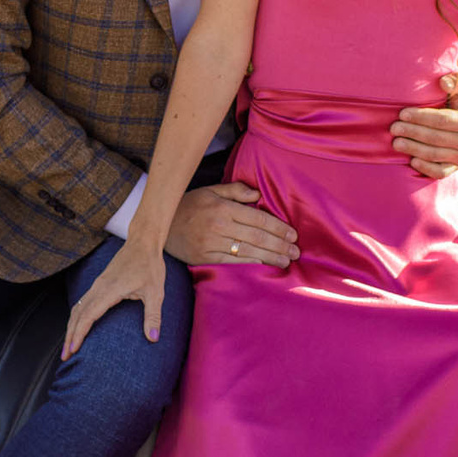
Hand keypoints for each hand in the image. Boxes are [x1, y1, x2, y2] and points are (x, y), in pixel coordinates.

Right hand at [63, 236, 169, 357]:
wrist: (142, 243)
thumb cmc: (150, 266)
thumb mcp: (156, 292)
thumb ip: (153, 316)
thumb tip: (153, 339)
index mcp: (109, 290)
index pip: (88, 316)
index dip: (79, 334)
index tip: (73, 350)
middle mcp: (98, 288)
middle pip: (77, 315)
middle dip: (69, 336)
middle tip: (65, 356)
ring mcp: (97, 285)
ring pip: (77, 309)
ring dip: (70, 328)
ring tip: (68, 346)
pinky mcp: (99, 284)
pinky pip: (82, 303)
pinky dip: (76, 318)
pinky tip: (76, 326)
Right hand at [166, 183, 296, 267]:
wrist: (161, 224)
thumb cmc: (189, 205)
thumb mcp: (211, 191)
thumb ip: (235, 191)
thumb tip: (258, 195)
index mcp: (222, 208)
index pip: (258, 219)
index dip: (278, 228)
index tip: (293, 234)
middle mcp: (218, 226)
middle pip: (257, 237)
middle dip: (280, 245)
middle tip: (296, 251)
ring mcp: (211, 244)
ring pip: (248, 252)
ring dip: (270, 257)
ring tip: (286, 260)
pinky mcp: (205, 258)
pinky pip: (233, 262)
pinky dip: (251, 264)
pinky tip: (265, 265)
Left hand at [392, 73, 457, 177]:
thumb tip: (444, 83)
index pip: (442, 120)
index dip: (421, 117)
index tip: (403, 113)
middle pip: (436, 138)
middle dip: (413, 133)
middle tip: (394, 127)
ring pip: (435, 155)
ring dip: (414, 149)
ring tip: (396, 142)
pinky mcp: (454, 167)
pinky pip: (440, 172)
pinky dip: (426, 168)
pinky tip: (411, 160)